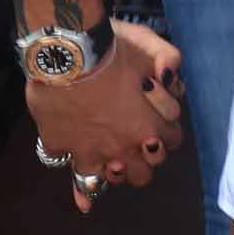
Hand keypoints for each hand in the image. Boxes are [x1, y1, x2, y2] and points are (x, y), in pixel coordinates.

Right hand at [30, 19, 186, 213]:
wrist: (65, 53)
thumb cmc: (109, 49)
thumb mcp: (147, 44)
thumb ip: (168, 59)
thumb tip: (172, 76)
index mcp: (148, 126)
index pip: (172, 141)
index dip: (167, 130)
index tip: (159, 122)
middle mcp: (123, 147)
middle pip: (144, 173)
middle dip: (144, 159)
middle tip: (137, 142)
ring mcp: (90, 152)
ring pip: (112, 179)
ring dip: (116, 171)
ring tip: (112, 159)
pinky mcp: (61, 147)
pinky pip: (71, 174)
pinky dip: (78, 183)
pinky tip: (80, 190)